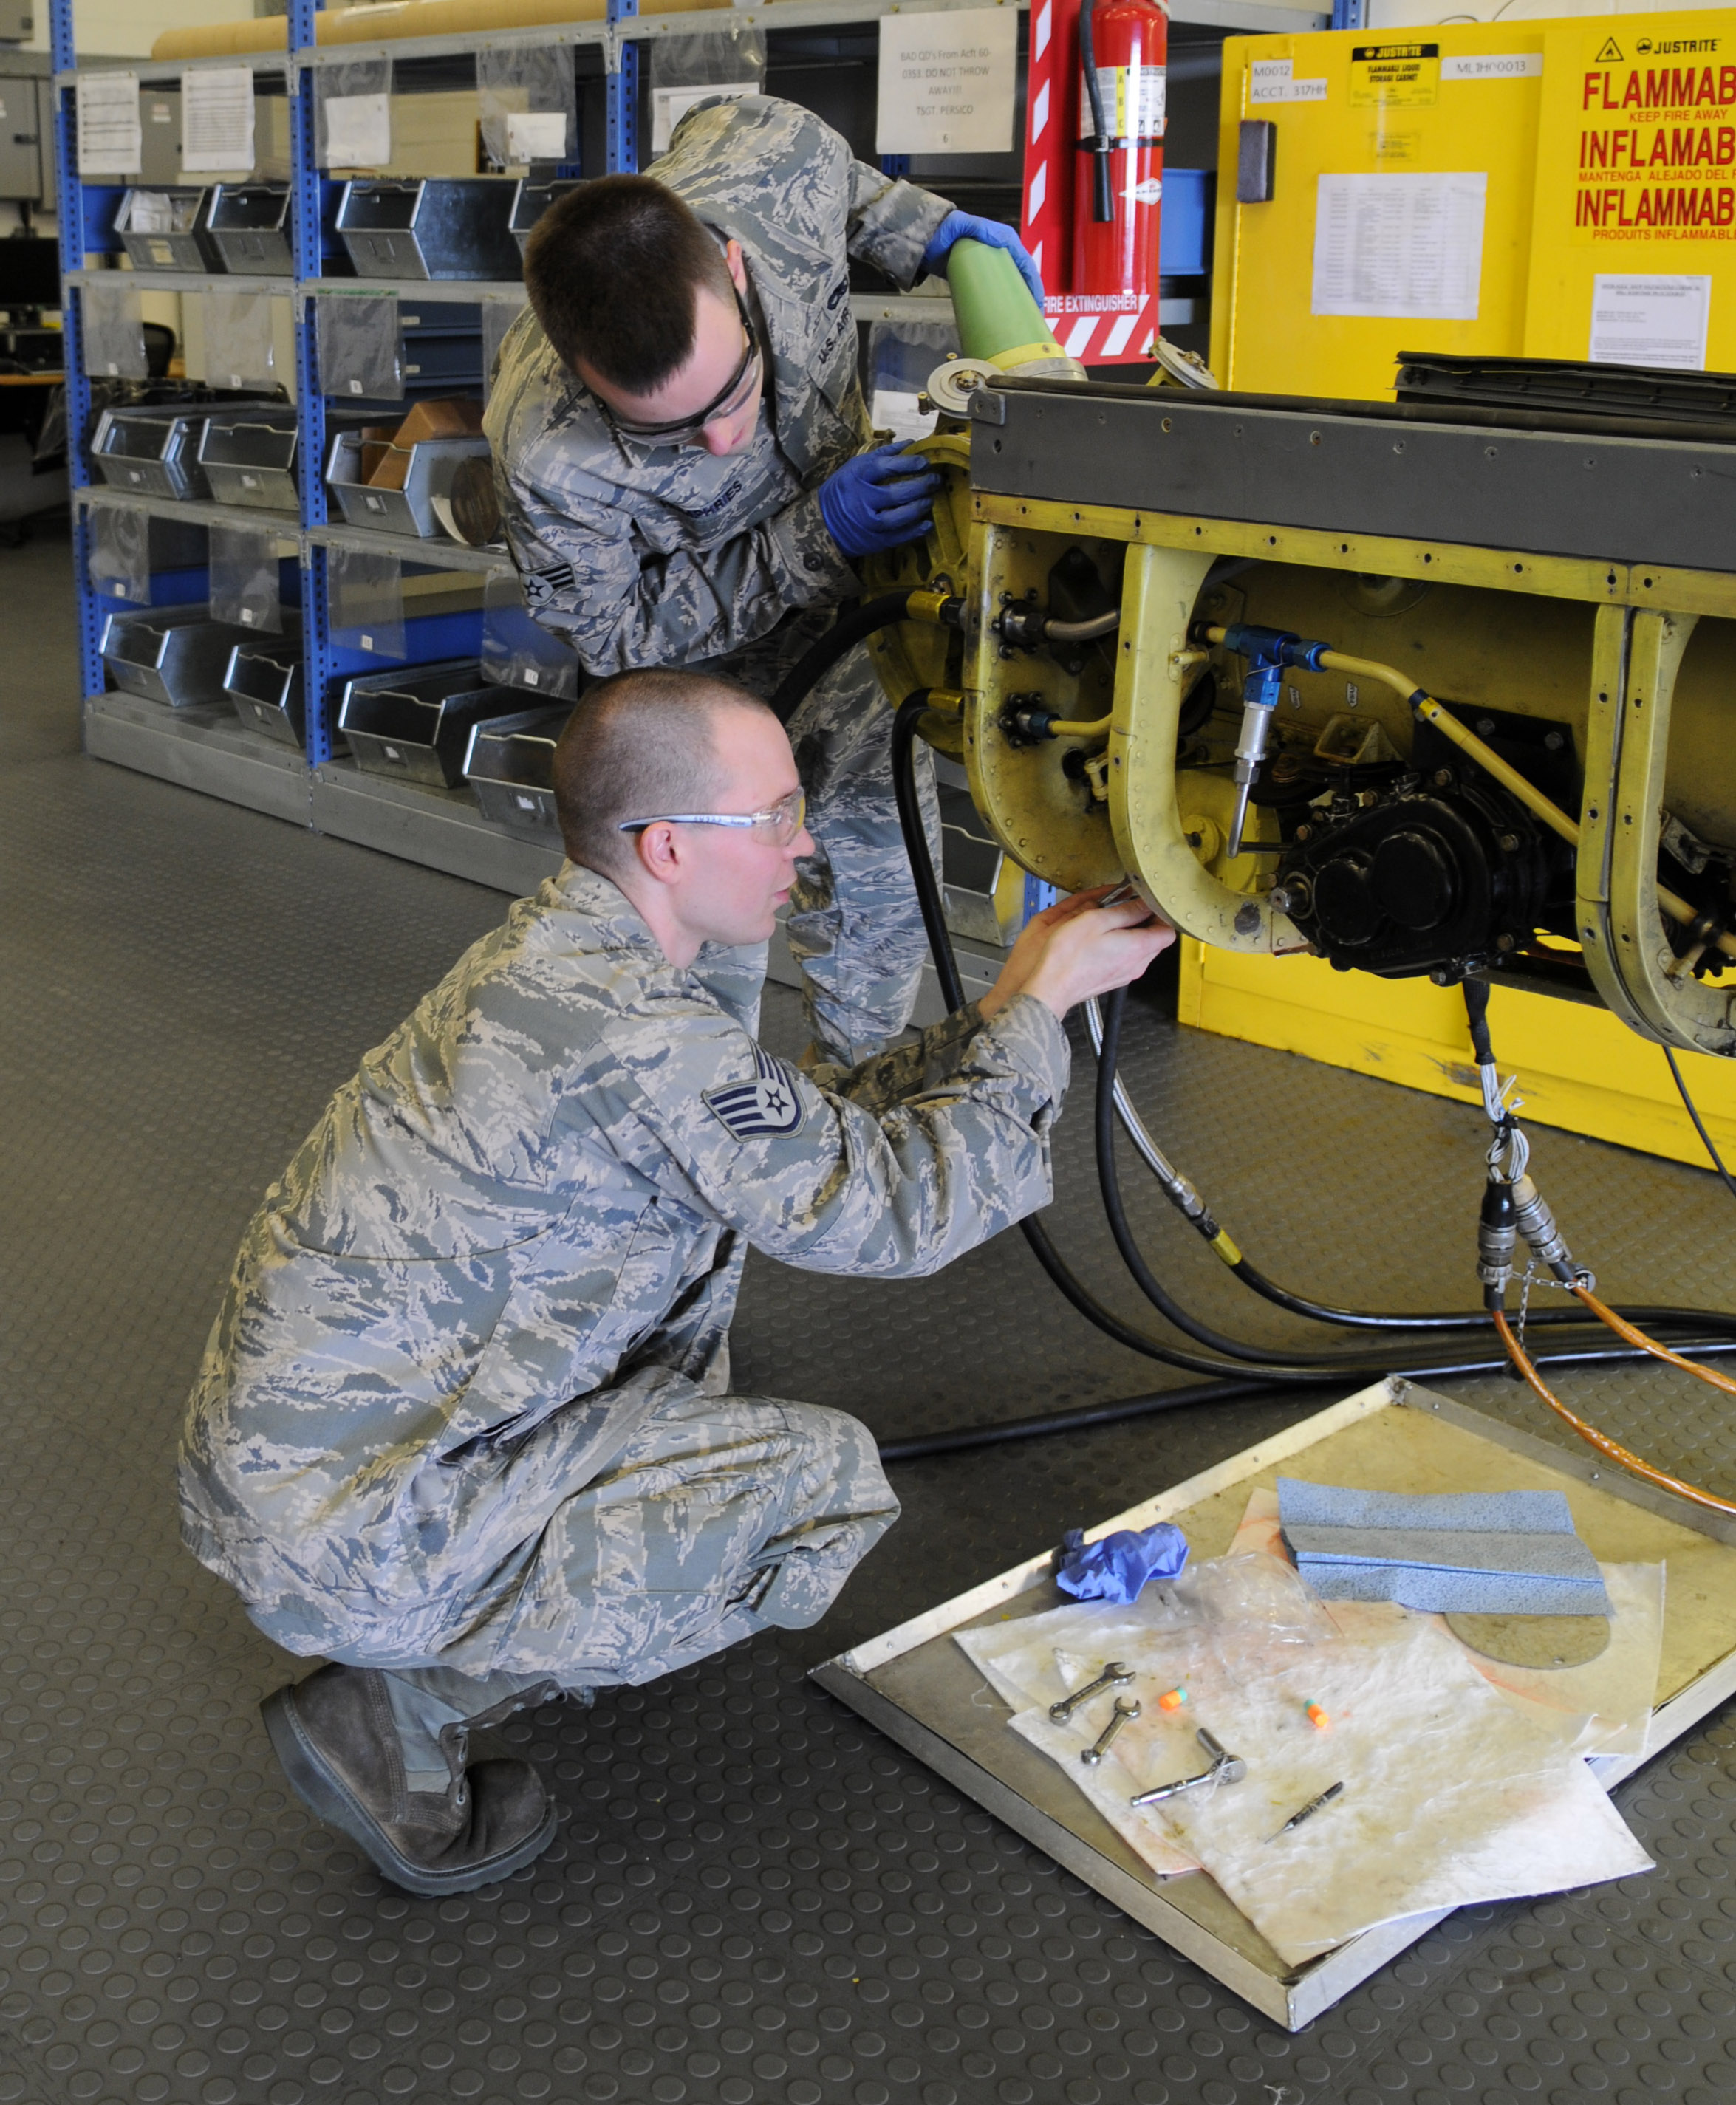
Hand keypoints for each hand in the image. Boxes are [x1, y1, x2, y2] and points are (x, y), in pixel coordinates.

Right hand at [817, 443, 940, 558]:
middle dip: (920, 486)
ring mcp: (867, 523)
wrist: (823, 524)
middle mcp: (860, 500)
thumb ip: (883, 455)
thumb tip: (911, 443)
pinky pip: (898, 537)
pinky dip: (915, 531)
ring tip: (929, 500)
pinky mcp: (873, 541)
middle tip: (935, 481)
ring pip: (898, 517)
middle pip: (895, 494)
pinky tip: (927, 524)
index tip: (924, 463)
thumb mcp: (855, 467)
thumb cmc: (844, 490)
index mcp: (855, 477)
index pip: (885, 467)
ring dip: (918, 508)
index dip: (908, 464)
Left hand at [920, 210, 1045, 307]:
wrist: (927, 239)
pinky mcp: (981, 276)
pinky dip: (1003, 305)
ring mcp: (991, 265)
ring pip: (1011, 287)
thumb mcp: (965, 225)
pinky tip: (1006, 318)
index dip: (1034, 285)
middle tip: (1032, 319)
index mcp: (1004, 240)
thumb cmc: (946, 228)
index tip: (1036, 305)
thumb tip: (1002, 241)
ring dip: (1019, 304)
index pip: (1026, 265)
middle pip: (1022, 278)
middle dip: (1030, 298)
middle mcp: (1002, 252)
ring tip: (1023, 323)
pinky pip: (996, 291)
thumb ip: (980, 228)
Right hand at [979, 885, 1174, 1023]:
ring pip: (1140, 949)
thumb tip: (1144, 902)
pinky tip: (1101, 938)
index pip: (1169, 930)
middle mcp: (1137, 965)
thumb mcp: (1097, 921)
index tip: (1147, 901)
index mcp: (1138, 948)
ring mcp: (1125, 975)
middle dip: (1146, 920)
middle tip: (1128, 904)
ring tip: (1110, 920)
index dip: (1161, 913)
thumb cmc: (1067, 957)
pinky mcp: (1113, 979)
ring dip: (1131, 932)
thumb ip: (1126, 910)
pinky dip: (1120, 945)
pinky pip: (1126, 958)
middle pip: (1156, 939)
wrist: (1049, 988)